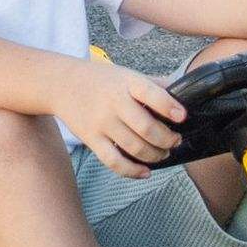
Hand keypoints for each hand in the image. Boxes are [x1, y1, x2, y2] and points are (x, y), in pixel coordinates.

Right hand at [57, 59, 187, 178]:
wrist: (62, 84)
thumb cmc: (102, 80)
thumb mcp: (127, 74)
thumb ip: (154, 84)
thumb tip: (184, 94)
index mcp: (127, 83)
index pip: (151, 93)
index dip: (169, 106)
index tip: (183, 116)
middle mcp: (114, 103)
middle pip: (145, 128)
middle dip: (167, 139)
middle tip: (175, 141)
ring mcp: (101, 123)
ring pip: (133, 147)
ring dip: (155, 155)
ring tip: (164, 153)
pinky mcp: (91, 139)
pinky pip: (114, 162)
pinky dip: (132, 171)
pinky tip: (146, 172)